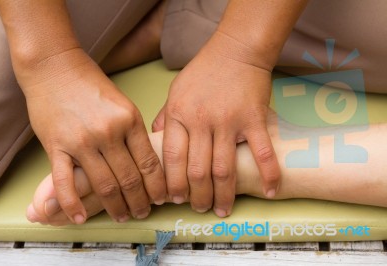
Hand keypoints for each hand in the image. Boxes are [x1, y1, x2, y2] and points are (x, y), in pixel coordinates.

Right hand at [22, 48, 165, 223]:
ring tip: (121, 217)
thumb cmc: (91, 85)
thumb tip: (146, 162)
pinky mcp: (56, 146)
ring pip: (103, 185)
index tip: (161, 199)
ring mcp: (81, 141)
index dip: (157, 186)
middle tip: (142, 213)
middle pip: (129, 178)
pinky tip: (80, 218)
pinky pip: (65, 182)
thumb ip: (134, 131)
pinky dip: (72, 205)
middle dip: (139, 202)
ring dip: (115, 207)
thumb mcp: (123, 104)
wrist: (54, 67)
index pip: (149, 163)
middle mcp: (108, 132)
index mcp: (129, 120)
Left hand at [153, 35, 280, 216]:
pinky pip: (262, 152)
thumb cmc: (203, 72)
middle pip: (198, 170)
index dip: (173, 184)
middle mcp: (202, 121)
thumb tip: (155, 140)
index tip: (175, 199)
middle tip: (200, 210)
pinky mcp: (253, 119)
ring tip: (222, 210)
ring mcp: (229, 121)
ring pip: (225, 168)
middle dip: (198, 197)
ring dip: (224, 195)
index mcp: (180, 115)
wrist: (236, 50)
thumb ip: (165, 118)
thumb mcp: (175, 92)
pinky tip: (269, 192)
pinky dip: (268, 174)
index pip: (173, 159)